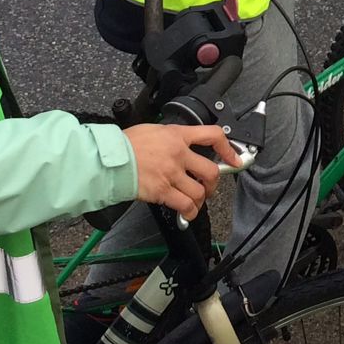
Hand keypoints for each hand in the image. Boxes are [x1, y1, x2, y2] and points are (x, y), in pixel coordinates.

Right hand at [125, 124, 240, 219]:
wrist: (109, 159)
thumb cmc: (126, 144)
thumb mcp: (154, 130)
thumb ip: (171, 138)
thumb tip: (181, 144)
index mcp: (177, 136)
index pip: (212, 136)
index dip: (228, 148)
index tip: (234, 158)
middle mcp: (178, 154)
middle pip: (211, 171)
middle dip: (214, 183)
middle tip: (209, 186)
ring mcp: (171, 174)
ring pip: (200, 191)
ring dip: (202, 200)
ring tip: (196, 201)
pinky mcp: (162, 191)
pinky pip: (185, 205)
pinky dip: (190, 212)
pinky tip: (187, 213)